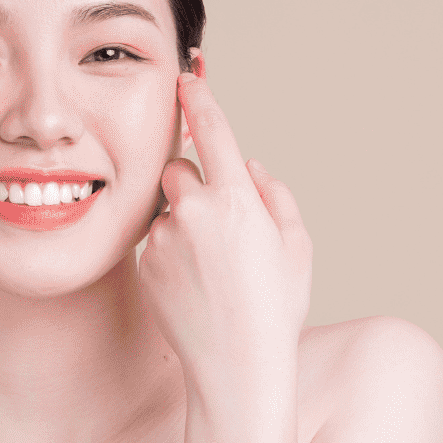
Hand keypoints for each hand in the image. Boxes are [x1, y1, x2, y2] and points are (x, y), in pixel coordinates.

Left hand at [138, 71, 312, 416]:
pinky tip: (196, 288)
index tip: (186, 75)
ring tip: (213, 270)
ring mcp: (165, 238)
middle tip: (219, 225)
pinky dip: (173, 254)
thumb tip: (252, 166)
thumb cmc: (276, 308)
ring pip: (168, 211)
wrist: (236, 367)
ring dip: (185, 225)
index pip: (212, 131)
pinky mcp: (145, 263)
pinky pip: (157, 243)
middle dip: (194, 185)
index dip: (198, 98)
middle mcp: (194, 211)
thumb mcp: (296, 247)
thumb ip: (276, 196)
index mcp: (237, 199)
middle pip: (180, 171)